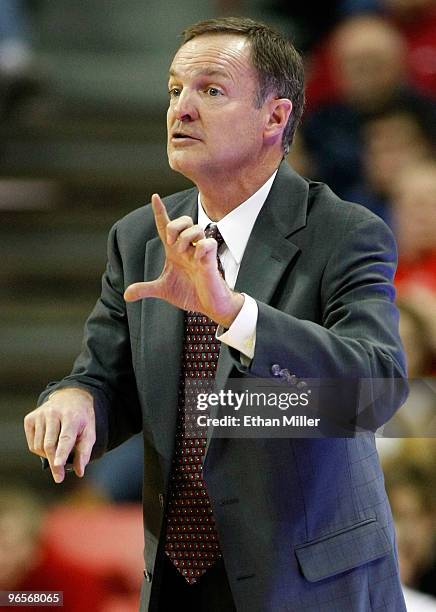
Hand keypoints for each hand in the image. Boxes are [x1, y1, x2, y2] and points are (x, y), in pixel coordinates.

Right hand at [24, 388, 95, 482]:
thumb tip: (79, 472)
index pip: (65, 438)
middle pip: (50, 445)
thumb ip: (85, 452)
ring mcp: (40, 415)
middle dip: (54, 463)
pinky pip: (32, 443)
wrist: (70, 397)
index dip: (62, 453)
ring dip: (48, 455)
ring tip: (59, 450)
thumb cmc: (81, 419)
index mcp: (72, 416)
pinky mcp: (30, 418)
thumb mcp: (89, 432)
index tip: (58, 465)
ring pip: (39, 446)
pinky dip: (40, 449)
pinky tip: (49, 443)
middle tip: (59, 476)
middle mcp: (54, 413)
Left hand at [124, 194, 243, 325]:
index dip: (160, 211)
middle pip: (183, 221)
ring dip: (186, 237)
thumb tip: (126, 295)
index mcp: (174, 251)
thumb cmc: (189, 292)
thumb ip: (145, 289)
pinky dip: (202, 247)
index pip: (165, 226)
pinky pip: (209, 243)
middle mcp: (187, 248)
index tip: (154, 197)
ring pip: (196, 228)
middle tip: (170, 242)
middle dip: (175, 225)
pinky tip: (198, 258)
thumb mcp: (162, 289)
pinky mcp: (211, 259)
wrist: (207, 304)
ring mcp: (200, 252)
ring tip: (184, 253)